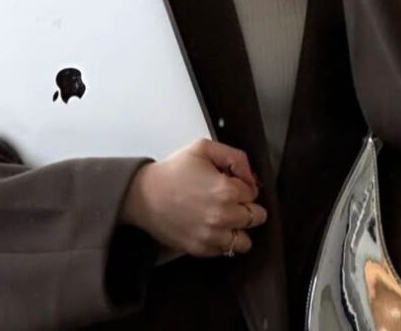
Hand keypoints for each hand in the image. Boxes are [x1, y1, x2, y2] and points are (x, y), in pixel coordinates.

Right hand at [118, 138, 266, 258]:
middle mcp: (222, 216)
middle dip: (248, 207)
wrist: (144, 195)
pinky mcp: (200, 249)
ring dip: (239, 229)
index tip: (234, 183)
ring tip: (227, 217)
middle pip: (256, 217)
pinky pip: (225, 252)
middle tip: (233, 200)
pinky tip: (213, 227)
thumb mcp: (204, 148)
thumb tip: (251, 176)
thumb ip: (235, 157)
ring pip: (245, 241)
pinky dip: (224, 241)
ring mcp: (211, 236)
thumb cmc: (173, 171)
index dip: (245, 185)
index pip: (254, 192)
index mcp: (226, 190)